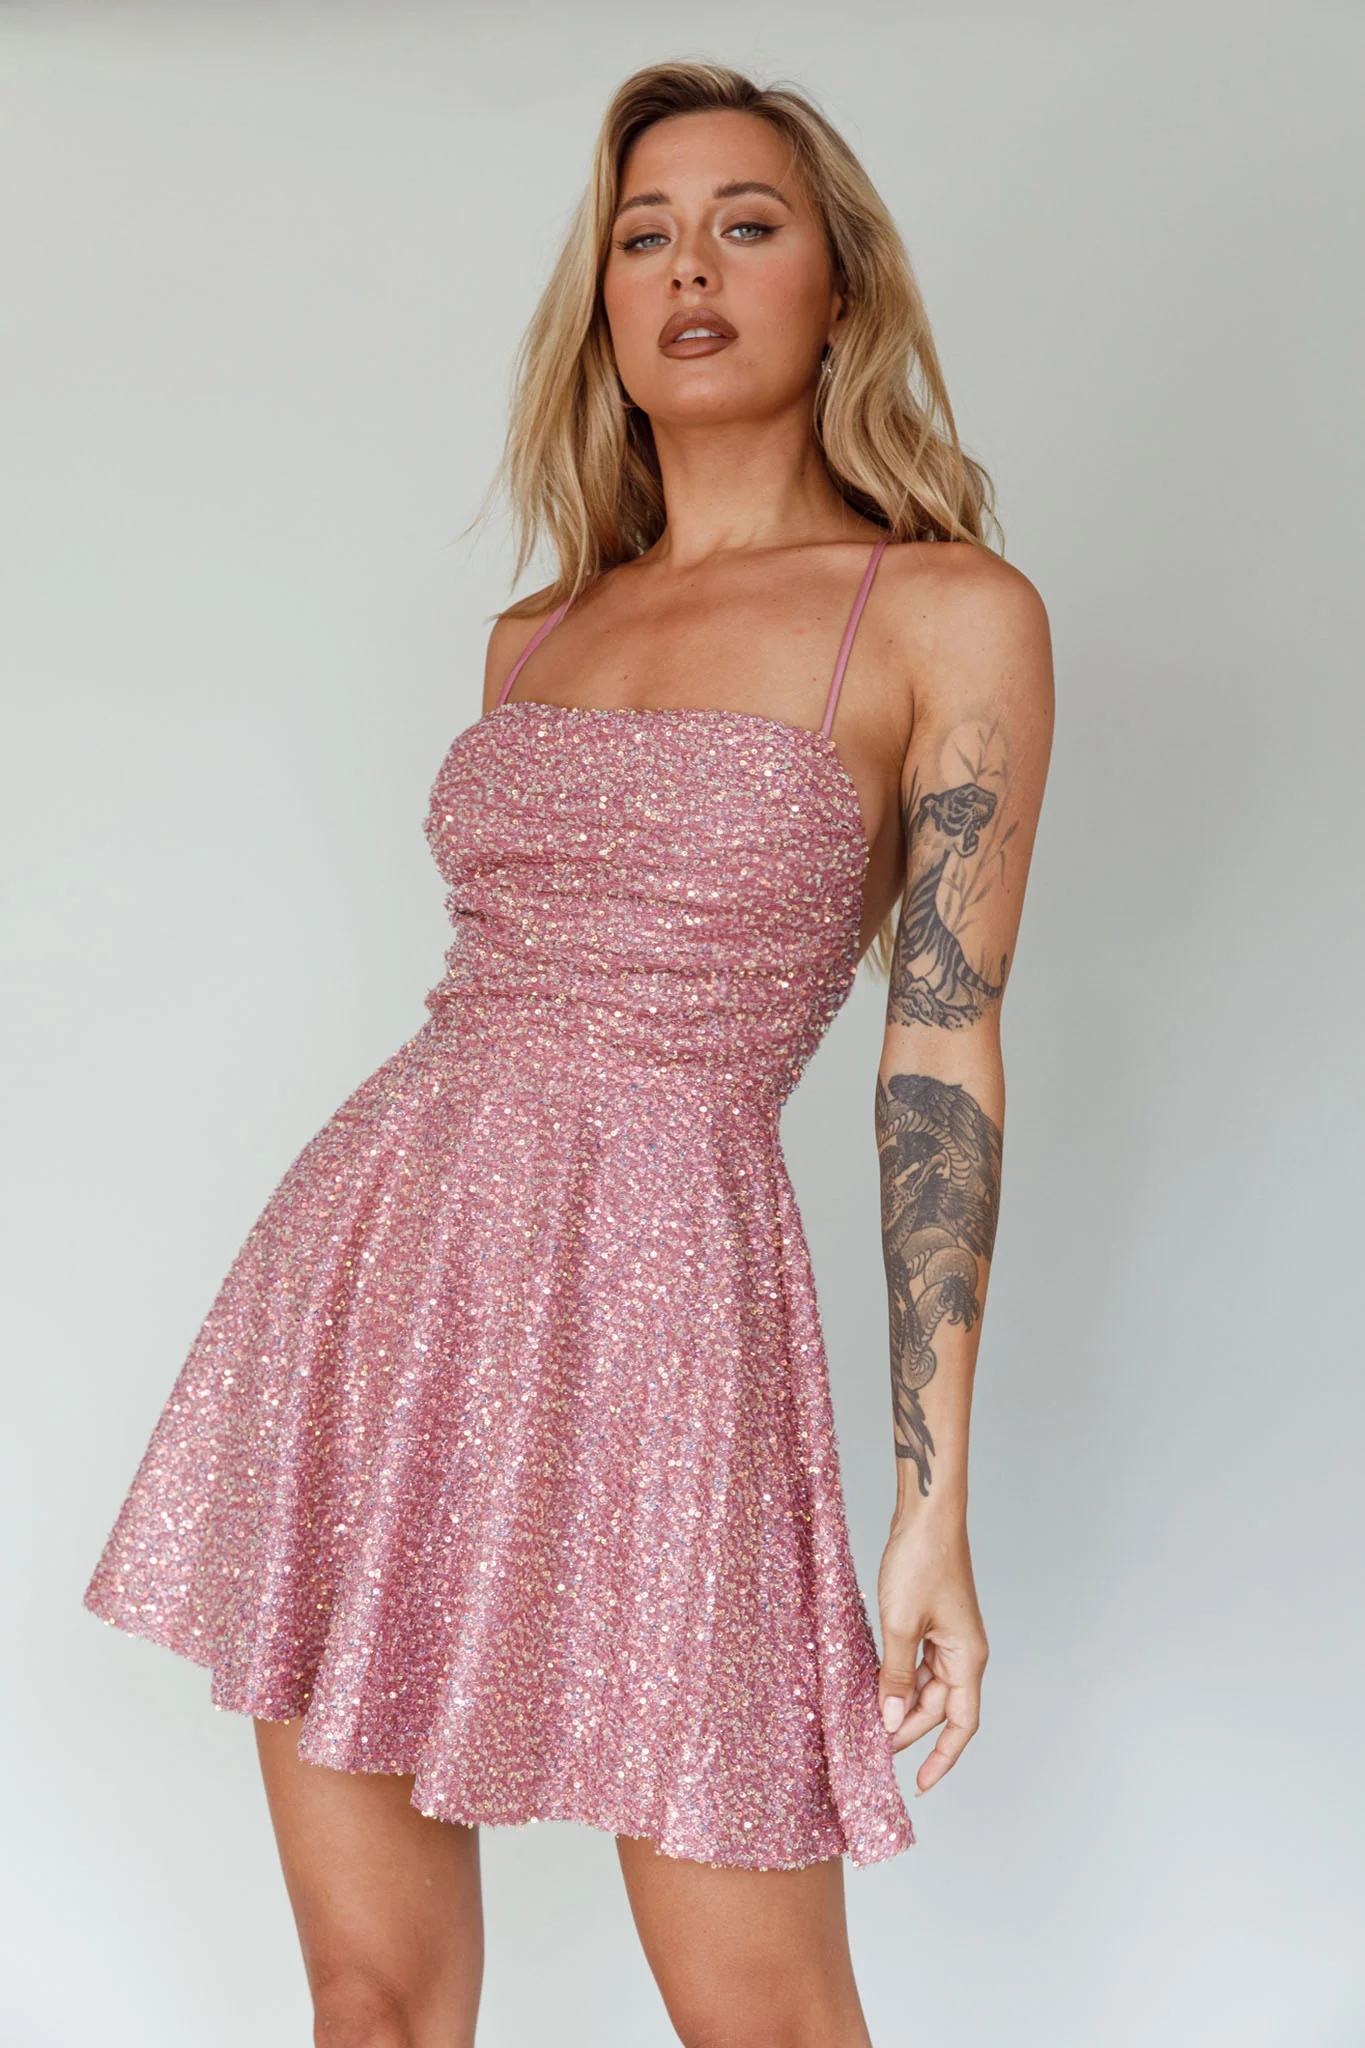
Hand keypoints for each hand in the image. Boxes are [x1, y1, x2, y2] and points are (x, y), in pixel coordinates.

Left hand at [876, 1512, 988, 1796]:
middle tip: (870, 1747)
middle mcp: (963, 1651)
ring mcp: (949, 1635)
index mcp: (967, 1657)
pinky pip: (917, 1661)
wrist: (926, 1513)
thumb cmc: (921, 1562)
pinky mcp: (933, 1620)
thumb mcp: (901, 1624)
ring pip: (925, 1685)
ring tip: (866, 1719)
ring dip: (899, 1702)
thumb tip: (889, 1718)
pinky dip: (897, 1676)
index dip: (943, 1758)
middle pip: (938, 1707)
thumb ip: (896, 1675)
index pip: (961, 1724)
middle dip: (907, 1729)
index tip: (920, 1784)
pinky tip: (873, 1683)